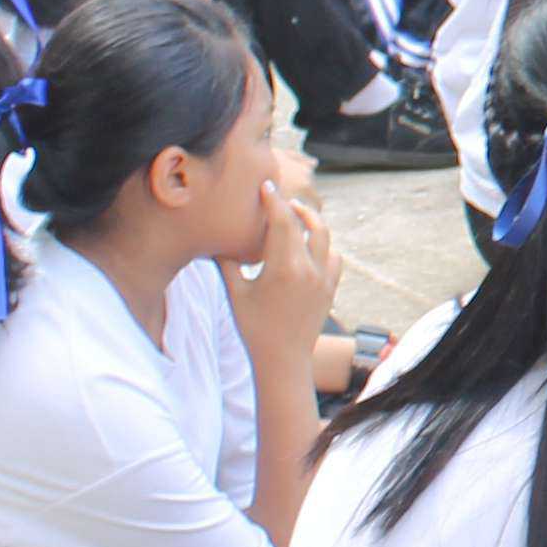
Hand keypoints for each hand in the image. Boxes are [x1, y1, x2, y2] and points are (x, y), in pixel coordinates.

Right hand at [231, 179, 341, 355]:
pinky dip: (323, 247)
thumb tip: (213, 238)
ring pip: (325, 238)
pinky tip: (309, 247)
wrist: (283, 360)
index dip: (273, 200)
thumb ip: (226, 263)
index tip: (266, 185)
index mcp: (284, 268)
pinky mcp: (331, 289)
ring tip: (296, 218)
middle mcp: (309, 270)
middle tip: (280, 200)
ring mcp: (324, 279)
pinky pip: (334, 257)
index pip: (282, 222)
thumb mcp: (235, 293)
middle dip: (294, 207)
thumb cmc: (253, 327)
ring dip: (311, 224)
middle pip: (307, 224)